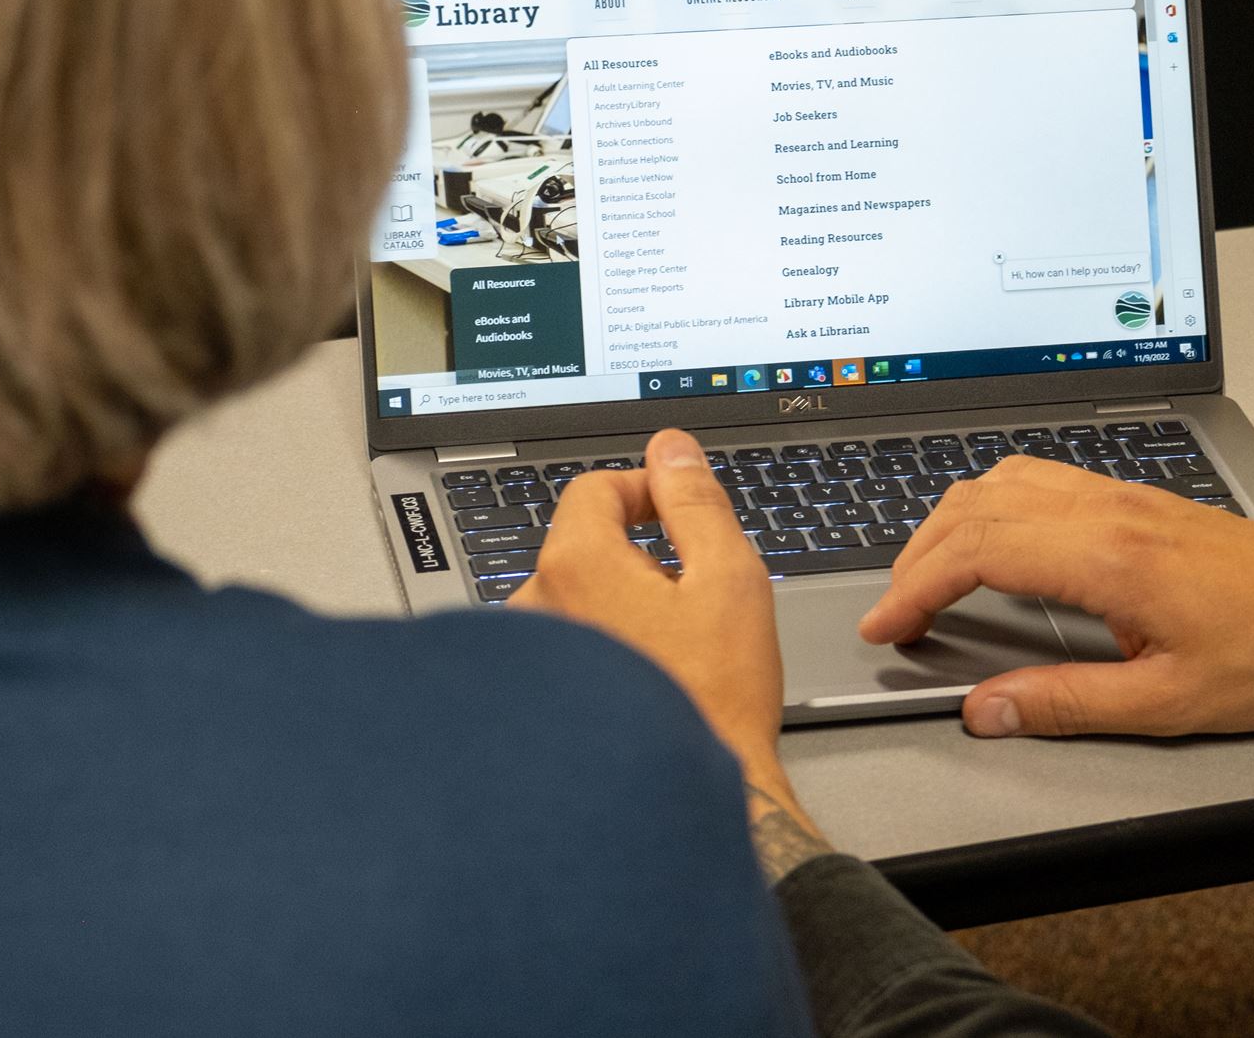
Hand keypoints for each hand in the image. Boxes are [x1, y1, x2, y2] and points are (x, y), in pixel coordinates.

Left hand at [516, 429, 822, 850]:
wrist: (678, 803)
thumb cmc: (712, 701)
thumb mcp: (729, 578)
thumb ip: (695, 502)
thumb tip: (671, 450)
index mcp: (575, 564)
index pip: (595, 489)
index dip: (646, 490)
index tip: (679, 513)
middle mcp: (533, 606)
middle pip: (582, 546)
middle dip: (636, 557)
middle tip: (691, 597)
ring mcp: (524, 660)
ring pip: (572, 603)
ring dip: (615, 609)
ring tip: (670, 653)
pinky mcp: (526, 704)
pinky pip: (560, 655)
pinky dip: (596, 655)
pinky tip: (639, 687)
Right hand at [858, 457, 1253, 738]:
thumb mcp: (1168, 704)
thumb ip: (1066, 704)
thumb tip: (987, 708)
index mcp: (1107, 557)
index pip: (978, 552)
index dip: (917, 587)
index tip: (889, 625)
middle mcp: (1108, 510)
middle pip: (977, 506)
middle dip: (919, 555)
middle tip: (895, 610)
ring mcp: (1124, 495)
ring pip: (1005, 480)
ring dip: (953, 522)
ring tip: (931, 575)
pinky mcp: (1140, 498)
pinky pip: (1041, 480)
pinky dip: (993, 506)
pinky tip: (995, 541)